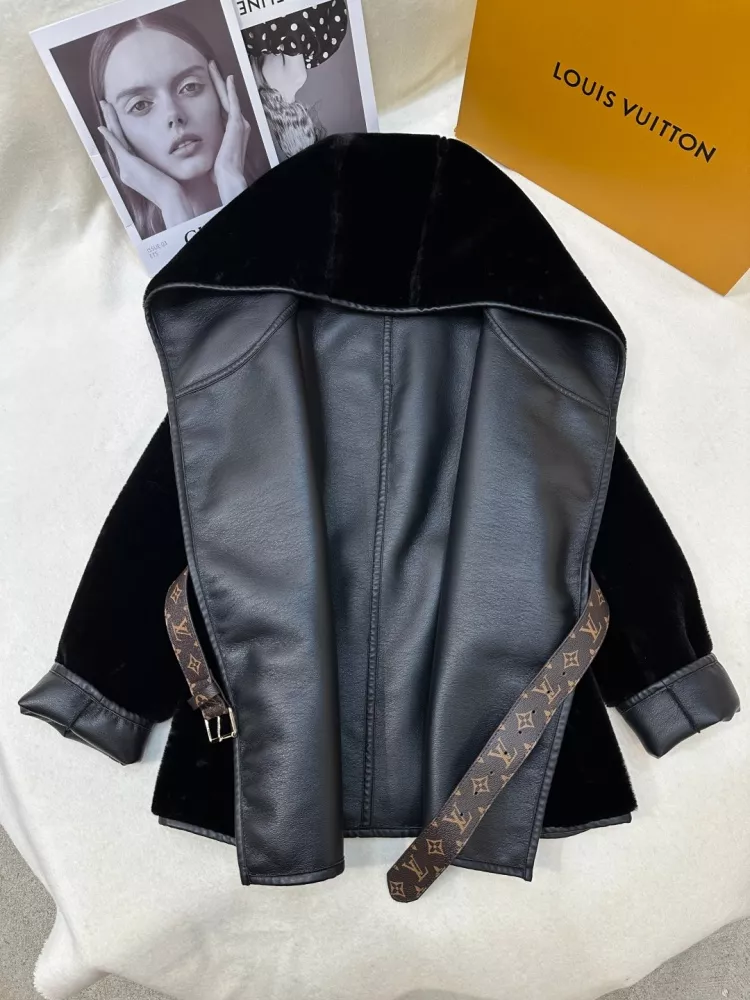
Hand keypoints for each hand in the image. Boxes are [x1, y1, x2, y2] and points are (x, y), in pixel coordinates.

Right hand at [97, 101, 192, 227]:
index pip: (123, 148)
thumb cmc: (170, 191)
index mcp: (131, 173)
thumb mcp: (160, 176)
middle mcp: (125, 171)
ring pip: (116, 138)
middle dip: (110, 121)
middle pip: (116, 140)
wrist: (170, 199)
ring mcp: (125, 168)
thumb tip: (157, 164)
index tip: (115, 120)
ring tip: (104, 104)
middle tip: (105, 105)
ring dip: (110, 120)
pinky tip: (102, 127)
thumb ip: (153, 168)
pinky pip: (117, 146)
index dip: (118, 132)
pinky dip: (110, 136)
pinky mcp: (129, 164)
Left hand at [208, 62, 250, 204]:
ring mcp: (239, 124)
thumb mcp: (212, 155)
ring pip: (228, 97)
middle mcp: (238, 126)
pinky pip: (233, 102)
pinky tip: (228, 77)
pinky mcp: (237, 123)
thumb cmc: (219, 172)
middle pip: (226, 99)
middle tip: (211, 66)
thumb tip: (195, 150)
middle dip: (218, 82)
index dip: (216, 96)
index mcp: (232, 132)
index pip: (222, 109)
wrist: (228, 176)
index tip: (208, 84)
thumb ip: (208, 147)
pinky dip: (231, 89)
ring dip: (221, 81)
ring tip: (213, 66)